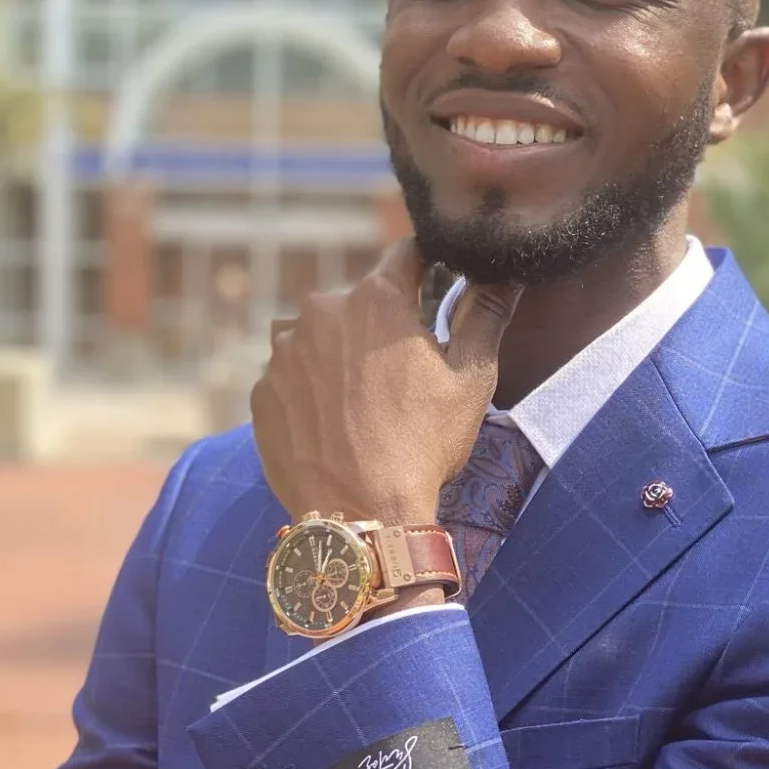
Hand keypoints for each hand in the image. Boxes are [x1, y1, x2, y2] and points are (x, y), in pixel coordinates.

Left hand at [249, 239, 522, 527]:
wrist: (360, 514)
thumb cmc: (423, 443)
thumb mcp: (471, 377)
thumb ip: (487, 313)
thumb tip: (506, 273)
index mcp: (377, 298)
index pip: (406, 253)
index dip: (427, 264)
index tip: (436, 279)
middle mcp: (321, 312)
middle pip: (358, 301)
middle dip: (380, 324)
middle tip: (402, 372)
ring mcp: (283, 353)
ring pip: (318, 336)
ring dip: (338, 354)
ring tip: (363, 402)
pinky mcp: (262, 392)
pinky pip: (289, 376)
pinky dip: (309, 390)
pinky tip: (333, 424)